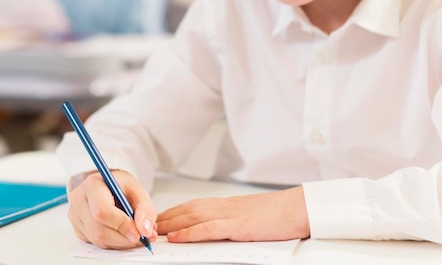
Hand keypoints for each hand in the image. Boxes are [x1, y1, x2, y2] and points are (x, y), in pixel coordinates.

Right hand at [67, 170, 157, 248]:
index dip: (121, 225)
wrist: (107, 185)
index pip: (102, 211)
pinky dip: (113, 242)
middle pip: (99, 230)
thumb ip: (145, 209)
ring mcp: (75, 216)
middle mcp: (79, 200)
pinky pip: (96, 242)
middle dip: (124, 238)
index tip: (138, 233)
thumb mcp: (138, 190)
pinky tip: (121, 233)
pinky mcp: (78, 228)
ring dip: (120, 242)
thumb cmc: (120, 185)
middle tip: (142, 237)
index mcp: (93, 184)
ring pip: (98, 239)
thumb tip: (144, 229)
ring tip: (135, 233)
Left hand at [157, 186, 309, 242]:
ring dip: (169, 224)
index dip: (169, 213)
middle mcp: (222, 206)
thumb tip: (208, 230)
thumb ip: (226, 221)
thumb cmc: (275, 214)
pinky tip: (178, 237)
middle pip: (185, 210)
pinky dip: (191, 232)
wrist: (297, 208)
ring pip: (192, 217)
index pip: (189, 206)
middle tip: (143, 226)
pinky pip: (209, 228)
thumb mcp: (245, 216)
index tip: (153, 220)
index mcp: (223, 204)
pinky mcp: (238, 225)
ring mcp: (229, 215)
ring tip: (152, 232)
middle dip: (163, 218)